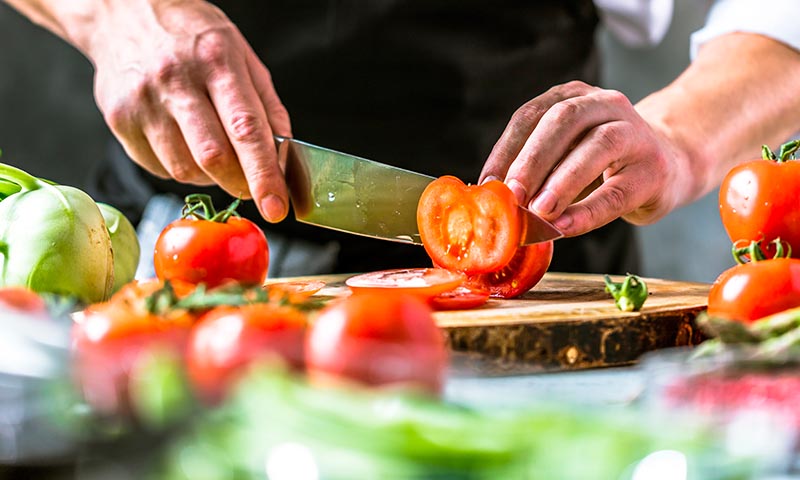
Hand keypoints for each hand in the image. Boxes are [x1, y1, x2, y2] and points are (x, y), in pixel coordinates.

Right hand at [87, 0, 290, 221]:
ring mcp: (142, 102)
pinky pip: (159, 168)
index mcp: (216, 61)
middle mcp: (175, 81)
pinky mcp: (118, 120)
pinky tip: (183, 143)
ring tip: (213, 151)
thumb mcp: (242, 56)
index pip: (246, 130)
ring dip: (209, 176)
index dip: (264, 175)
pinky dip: (180, 168)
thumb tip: (282, 159)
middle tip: (251, 187)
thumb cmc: (191, 35)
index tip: (276, 207)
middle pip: (212, 157)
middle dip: (239, 184)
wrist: (124, 11)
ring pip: (184, 170)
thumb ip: (267, 107)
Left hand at [480, 81, 689, 236]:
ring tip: (538, 211)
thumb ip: (534, 169)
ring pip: (597, 147)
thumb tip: (492, 197)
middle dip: (532, 159)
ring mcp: (635, 132)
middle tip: (511, 194)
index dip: (506, 148)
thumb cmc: (602, 164)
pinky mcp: (653, 170)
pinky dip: (588, 211)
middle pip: (564, 121)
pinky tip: (564, 226)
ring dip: (562, 181)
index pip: (531, 115)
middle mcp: (605, 104)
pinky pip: (617, 191)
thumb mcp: (565, 155)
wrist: (670, 164)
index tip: (487, 182)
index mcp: (574, 97)